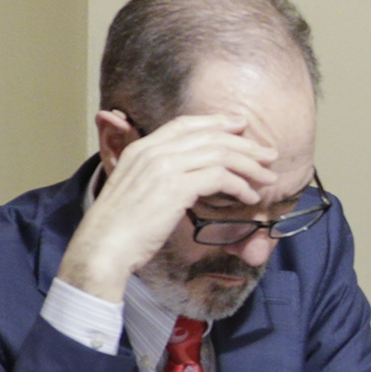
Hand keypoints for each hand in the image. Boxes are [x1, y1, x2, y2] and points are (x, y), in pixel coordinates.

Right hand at [56, 114, 278, 303]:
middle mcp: (152, 151)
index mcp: (141, 148)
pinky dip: (240, 186)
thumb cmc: (120, 227)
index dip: (217, 122)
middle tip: (269, 155)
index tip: (242, 125)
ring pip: (221, 154)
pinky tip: (250, 197)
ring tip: (267, 178)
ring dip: (250, 166)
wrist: (101, 249)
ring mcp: (164, 167)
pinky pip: (220, 177)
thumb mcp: (135, 188)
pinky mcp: (176, 187)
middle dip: (245, 144)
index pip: (186, 124)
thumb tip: (189, 173)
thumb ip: (157, 172)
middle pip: (211, 137)